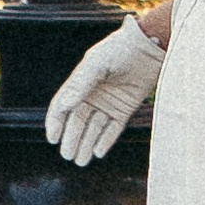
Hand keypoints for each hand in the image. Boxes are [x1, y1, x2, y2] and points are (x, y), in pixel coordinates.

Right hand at [45, 13, 164, 168]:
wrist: (152, 44)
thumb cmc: (122, 48)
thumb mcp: (98, 63)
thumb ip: (81, 84)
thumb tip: (65, 105)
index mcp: (81, 82)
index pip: (63, 106)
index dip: (56, 122)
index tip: (52, 138)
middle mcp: (93, 94)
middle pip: (78, 121)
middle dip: (72, 139)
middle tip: (68, 155)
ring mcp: (109, 103)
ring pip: (94, 128)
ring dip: (87, 144)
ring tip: (81, 160)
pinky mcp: (125, 108)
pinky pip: (113, 128)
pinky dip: (106, 140)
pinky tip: (98, 152)